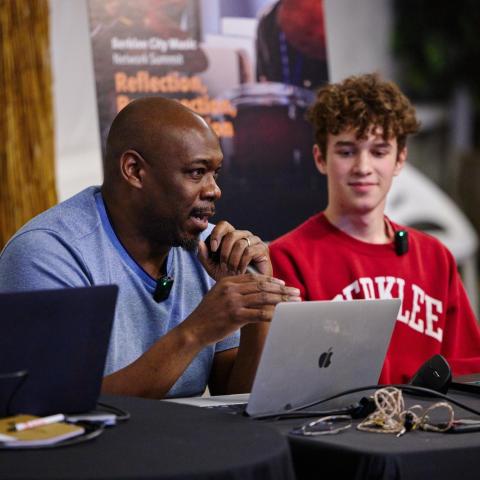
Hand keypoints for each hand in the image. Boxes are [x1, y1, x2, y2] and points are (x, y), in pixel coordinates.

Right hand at [182, 273, 300, 346]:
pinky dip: (273, 314)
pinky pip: (260, 314)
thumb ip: (234, 289)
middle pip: (262, 286)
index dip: (271, 280)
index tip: (283, 283)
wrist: (194, 329)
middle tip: (296, 292)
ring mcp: (233, 302)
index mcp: (228, 281)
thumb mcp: (218, 294)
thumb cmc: (208, 314)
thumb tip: (253, 289)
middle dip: (282, 289)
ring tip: (295, 302)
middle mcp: (231, 289)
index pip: (254, 278)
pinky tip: (283, 315)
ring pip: (264, 298)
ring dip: (282, 300)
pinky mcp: (236, 316)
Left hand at [198, 221, 270, 279]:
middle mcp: (244, 235)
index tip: (213, 249)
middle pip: (231, 234)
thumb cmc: (229, 276)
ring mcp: (255, 241)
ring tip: (232, 270)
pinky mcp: (263, 249)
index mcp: (231, 235)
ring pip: (240, 243)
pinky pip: (249, 251)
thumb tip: (199, 242)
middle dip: (224, 252)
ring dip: (233, 259)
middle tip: (223, 266)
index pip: (224, 225)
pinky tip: (240, 271)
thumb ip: (203, 255)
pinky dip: (241, 262)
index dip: (217, 234)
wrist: (246, 289)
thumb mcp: (211, 267)